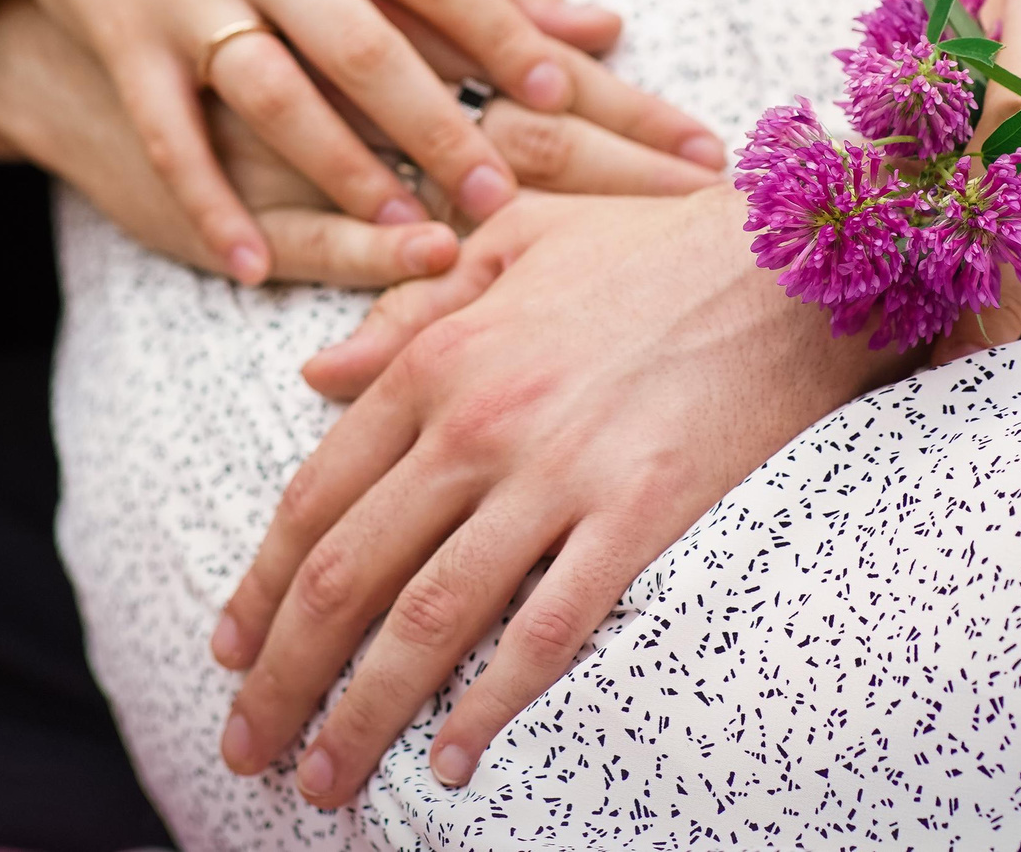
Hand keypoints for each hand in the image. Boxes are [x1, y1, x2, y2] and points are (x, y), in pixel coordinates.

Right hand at [0, 0, 723, 287]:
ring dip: (346, 169)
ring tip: (414, 239)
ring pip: (277, 92)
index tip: (571, 89)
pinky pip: (172, 133)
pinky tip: (253, 271)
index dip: (500, 29)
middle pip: (368, 40)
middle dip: (442, 121)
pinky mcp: (124, 37)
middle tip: (510, 198)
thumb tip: (592, 20)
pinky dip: (211, 205)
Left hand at [210, 188, 917, 805]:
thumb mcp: (513, 240)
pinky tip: (454, 760)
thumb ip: (410, 310)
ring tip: (326, 780)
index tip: (229, 654)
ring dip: (362, 714)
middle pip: (347, 577)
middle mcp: (477, 424)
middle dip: (283, 680)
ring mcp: (557, 474)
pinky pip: (548, 631)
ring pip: (428, 621)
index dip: (260, 592)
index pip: (314, 501)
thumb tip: (317, 373)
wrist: (791, 257)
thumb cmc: (653, 245)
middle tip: (248, 748)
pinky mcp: (639, 514)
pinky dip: (492, 706)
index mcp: (437, 359)